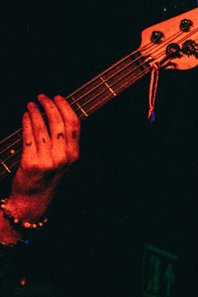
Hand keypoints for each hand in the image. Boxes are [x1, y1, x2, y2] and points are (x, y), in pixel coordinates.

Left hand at [10, 95, 79, 209]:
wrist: (33, 199)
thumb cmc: (46, 178)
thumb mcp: (62, 162)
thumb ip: (63, 143)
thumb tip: (55, 116)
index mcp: (73, 155)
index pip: (74, 125)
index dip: (66, 108)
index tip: (58, 98)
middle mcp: (63, 157)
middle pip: (58, 124)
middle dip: (50, 106)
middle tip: (42, 97)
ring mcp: (48, 160)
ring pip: (42, 129)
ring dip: (36, 113)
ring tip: (31, 104)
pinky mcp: (31, 163)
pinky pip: (29, 138)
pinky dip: (26, 124)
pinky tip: (25, 116)